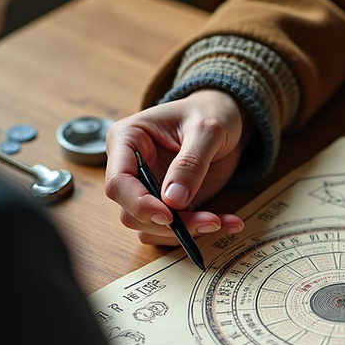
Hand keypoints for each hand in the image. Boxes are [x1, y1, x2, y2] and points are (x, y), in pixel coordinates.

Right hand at [104, 89, 249, 244]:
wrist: (226, 117)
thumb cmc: (211, 113)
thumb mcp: (207, 130)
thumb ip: (190, 163)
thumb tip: (173, 200)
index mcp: (127, 140)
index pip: (118, 182)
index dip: (139, 204)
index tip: (169, 215)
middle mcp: (131, 168)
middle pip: (132, 212)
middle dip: (169, 224)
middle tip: (210, 222)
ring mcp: (148, 189)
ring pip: (151, 227)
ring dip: (186, 232)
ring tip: (222, 222)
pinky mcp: (168, 204)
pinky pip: (174, 229)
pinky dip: (199, 232)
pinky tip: (226, 223)